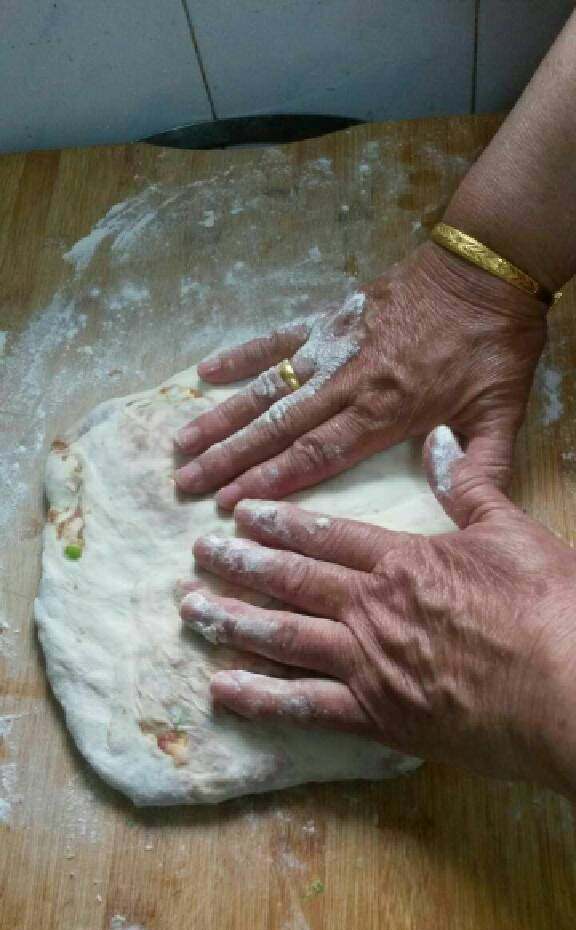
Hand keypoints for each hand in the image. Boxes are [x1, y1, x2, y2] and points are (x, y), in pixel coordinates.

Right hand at [175, 242, 546, 508]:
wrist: (485, 267)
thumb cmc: (494, 344)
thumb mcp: (502, 410)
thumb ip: (483, 464)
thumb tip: (468, 506)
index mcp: (385, 412)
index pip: (315, 456)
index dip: (269, 481)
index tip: (228, 503)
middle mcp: (347, 383)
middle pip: (277, 428)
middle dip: (228, 458)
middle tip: (184, 482)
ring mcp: (332, 348)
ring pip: (266, 388)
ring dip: (222, 417)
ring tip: (182, 441)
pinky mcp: (330, 319)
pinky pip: (277, 339)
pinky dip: (241, 354)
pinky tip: (204, 374)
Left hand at [180, 428, 575, 798]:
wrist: (570, 691)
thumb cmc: (552, 609)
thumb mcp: (513, 533)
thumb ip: (468, 486)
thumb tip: (440, 440)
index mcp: (403, 560)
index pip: (326, 534)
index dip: (278, 522)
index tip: (240, 515)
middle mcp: (371, 607)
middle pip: (291, 580)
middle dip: (239, 564)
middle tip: (197, 555)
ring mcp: (368, 663)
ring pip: (282, 637)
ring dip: (232, 620)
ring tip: (191, 609)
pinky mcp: (376, 716)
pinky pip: (303, 706)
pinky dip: (259, 697)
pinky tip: (221, 687)